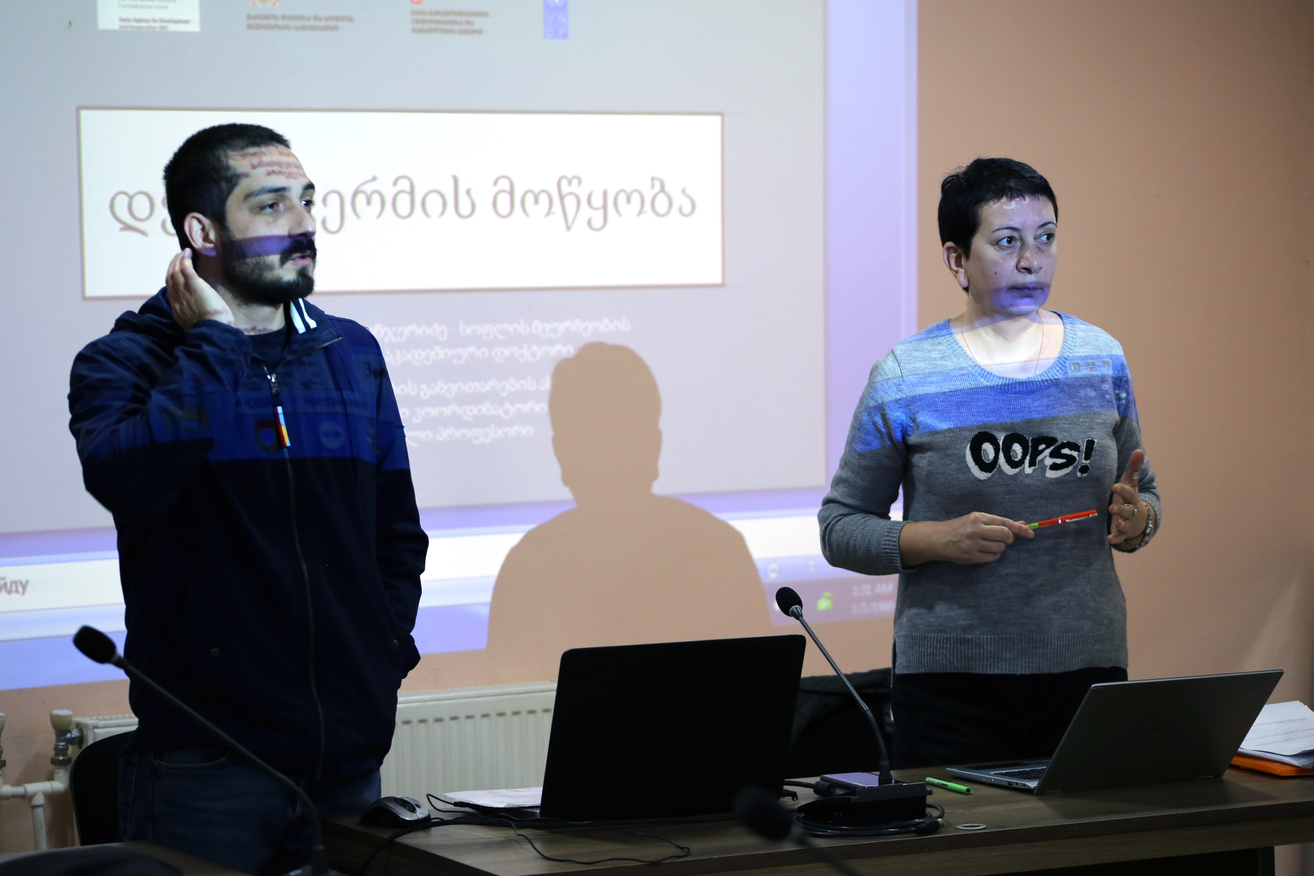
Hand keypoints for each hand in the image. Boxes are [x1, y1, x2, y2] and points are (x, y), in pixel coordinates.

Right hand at [166, 249, 233, 330]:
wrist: (213, 331)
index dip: (172, 279)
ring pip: (175, 272)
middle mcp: (177, 299)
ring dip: (177, 260)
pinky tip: (187, 252)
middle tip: (177, 258)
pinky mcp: (194, 285)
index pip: (171, 290)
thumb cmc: (211, 330)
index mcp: (177, 310)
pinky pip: (185, 269)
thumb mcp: (196, 324)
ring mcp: (184, 291)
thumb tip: (197, 310)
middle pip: (170, 278)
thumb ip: (193, 315)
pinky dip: (184, 259)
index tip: (174, 272)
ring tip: (182, 253)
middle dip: (172, 267)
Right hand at [900, 512, 1033, 565]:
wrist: (939, 538)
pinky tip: (985, 552)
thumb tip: (1021, 524)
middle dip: (1009, 539)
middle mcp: (976, 530)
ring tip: (988, 545)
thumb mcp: (976, 519)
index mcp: (978, 517)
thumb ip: (997, 522)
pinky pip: (992, 558)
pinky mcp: (971, 556)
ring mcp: (973, 544)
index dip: (1020, 529)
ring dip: (999, 547)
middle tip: (1005, 540)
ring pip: (1000, 548)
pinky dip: (993, 555)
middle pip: (1005, 535)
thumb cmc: (960, 527)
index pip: (1004, 522)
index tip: (1030, 534)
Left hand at [1108, 449, 1148, 545]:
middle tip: (1113, 507)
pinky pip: (1119, 537)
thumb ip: (1134, 467)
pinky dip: (1115, 538)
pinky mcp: (1122, 532)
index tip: (1115, 486)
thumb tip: (1139, 450)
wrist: (1139, 519)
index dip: (1122, 490)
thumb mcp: (1131, 482)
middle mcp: (1131, 510)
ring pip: (1125, 524)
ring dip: (1121, 524)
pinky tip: (1109, 539)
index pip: (1128, 493)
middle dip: (1121, 509)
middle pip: (1127, 510)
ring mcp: (1127, 522)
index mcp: (1131, 497)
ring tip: (1116, 523)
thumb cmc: (1129, 496)